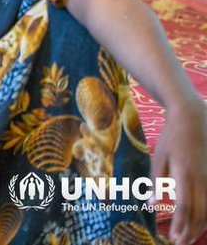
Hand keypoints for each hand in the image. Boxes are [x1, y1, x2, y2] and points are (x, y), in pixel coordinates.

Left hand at [153, 101, 206, 244]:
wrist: (193, 119)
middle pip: (200, 213)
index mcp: (185, 174)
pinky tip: (200, 222)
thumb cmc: (172, 138)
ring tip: (189, 237)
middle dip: (191, 231)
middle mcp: (201, 179)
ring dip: (199, 226)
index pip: (184, 207)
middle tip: (180, 243)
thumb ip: (155, 181)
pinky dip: (206, 215)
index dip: (180, 224)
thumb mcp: (159, 156)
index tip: (173, 237)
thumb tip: (151, 205)